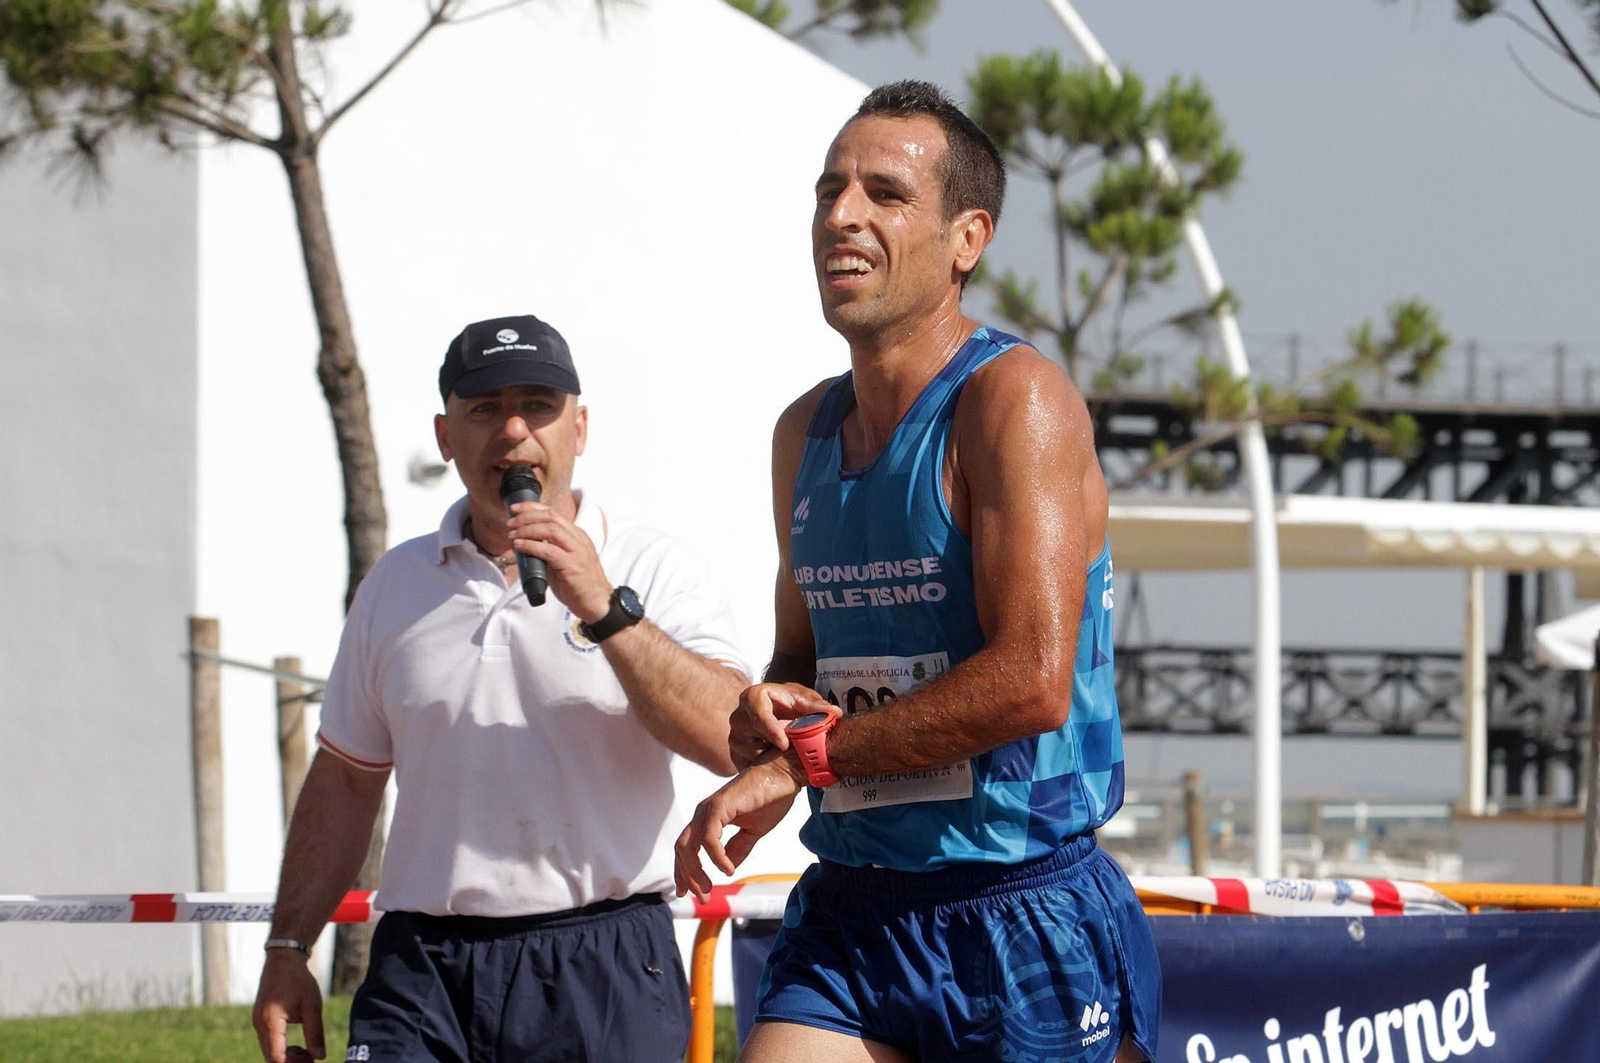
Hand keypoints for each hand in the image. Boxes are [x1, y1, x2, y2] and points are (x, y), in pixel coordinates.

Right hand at [252, 949, 324, 1062]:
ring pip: (269, 1051)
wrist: (284, 960)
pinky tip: (298, 1046)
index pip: (276, 1057)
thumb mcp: (312, 1006)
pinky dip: (281, 1048)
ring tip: (308, 1052)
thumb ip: (315, 1033)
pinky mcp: (259, 1020)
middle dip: (291, 1062)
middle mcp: (259, 1024)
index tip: (310, 1061)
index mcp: (271, 1021)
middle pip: (271, 1057)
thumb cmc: (299, 981)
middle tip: (311, 1059)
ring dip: (287, 1056)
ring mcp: (257, 1023)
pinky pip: (268, 1042)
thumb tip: (320, 1057)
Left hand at [506, 502, 610, 619]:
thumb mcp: (565, 560)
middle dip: (527, 516)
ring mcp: (578, 552)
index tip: (515, 508)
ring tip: (513, 534)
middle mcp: (579, 540)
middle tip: (510, 523)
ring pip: (551, 530)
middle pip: (551, 517)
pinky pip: (549, 551)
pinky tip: (520, 546)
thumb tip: (526, 543)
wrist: (596, 602)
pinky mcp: (573, 566)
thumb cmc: (579, 584)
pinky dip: (532, 546)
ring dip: (527, 530)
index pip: (554, 513)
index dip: (532, 508)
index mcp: (577, 535)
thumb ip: (550, 549)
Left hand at [675, 754, 805, 899]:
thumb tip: (727, 869)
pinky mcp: (719, 805)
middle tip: (702, 898)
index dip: (687, 873)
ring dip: (696, 871)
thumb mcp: (753, 832)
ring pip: (689, 846)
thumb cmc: (771, 797)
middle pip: (682, 851)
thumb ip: (738, 849)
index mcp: (709, 819)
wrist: (784, 775)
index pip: (687, 849)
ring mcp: (709, 809)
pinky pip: (709, 837)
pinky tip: (727, 869)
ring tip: (710, 888)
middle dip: (688, 878)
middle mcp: (704, 813)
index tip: (695, 894)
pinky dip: (715, 856)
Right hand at [729, 683, 834, 769]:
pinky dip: (763, 766)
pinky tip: (777, 762)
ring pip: (751, 753)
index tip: (784, 744)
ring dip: (770, 756)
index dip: (771, 729)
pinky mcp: (736, 754)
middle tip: (792, 751)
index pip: (758, 713)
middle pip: (752, 734)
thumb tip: (835, 713)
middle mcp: (739, 715)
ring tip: (787, 754)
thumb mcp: (805, 701)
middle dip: (773, 744)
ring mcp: (735, 736)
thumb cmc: (791, 704)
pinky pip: (748, 765)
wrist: (780, 716)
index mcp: (753, 697)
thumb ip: (819, 707)